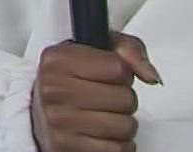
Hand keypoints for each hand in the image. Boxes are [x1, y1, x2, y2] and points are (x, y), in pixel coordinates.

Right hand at [30, 32, 162, 151]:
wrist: (41, 113)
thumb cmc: (73, 81)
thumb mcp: (97, 52)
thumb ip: (129, 51)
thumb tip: (151, 75)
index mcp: (58, 60)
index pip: (119, 68)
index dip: (122, 73)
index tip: (107, 75)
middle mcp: (53, 89)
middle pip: (125, 99)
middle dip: (124, 100)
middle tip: (106, 98)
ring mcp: (58, 121)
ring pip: (125, 127)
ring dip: (122, 124)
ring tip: (104, 116)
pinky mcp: (65, 148)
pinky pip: (117, 150)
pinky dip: (117, 144)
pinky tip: (101, 134)